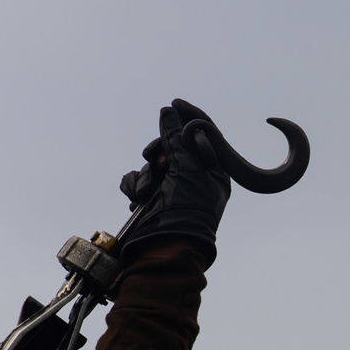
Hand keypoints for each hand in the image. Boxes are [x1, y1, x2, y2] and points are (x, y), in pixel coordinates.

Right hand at [119, 99, 230, 265]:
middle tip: (157, 159)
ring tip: (149, 192)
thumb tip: (169, 111)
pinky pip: (139, 179)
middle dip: (161, 151)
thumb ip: (176, 138)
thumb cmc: (187, 211)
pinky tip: (139, 198)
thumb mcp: (187, 168)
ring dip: (147, 175)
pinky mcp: (154, 199)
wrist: (167, 247)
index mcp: (213, 172)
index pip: (203, 134)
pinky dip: (136, 186)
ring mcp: (173, 189)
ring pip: (153, 163)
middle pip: (173, 145)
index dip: (189, 117)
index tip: (175, 103)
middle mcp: (194, 178)